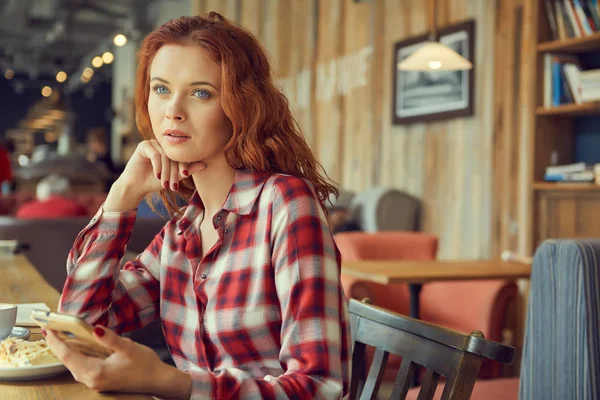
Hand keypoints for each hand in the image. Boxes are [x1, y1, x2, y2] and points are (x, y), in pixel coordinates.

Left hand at [44, 326, 190, 397]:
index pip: (69, 355)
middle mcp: (91, 380)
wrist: (157, 380)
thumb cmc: (145, 364)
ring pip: (73, 365)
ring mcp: (95, 382)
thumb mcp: (128, 347)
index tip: (47, 329)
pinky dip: (76, 356)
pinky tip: (79, 347)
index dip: (56, 342)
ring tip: (61, 336)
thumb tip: (95, 329)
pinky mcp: (100, 380)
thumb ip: (109, 338)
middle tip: (50, 329)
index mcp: (96, 372)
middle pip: (68, 361)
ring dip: (66, 350)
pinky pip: (81, 367)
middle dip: (58, 345)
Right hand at [121, 139, 205, 194]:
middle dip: (174, 172)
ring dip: (166, 171)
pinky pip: (154, 154)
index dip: (183, 166)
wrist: (137, 186)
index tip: (184, 177)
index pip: (181, 155)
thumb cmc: (155, 181)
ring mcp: (153, 143)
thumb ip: (188, 170)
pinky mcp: (143, 145)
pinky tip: (157, 175)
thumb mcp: (174, 177)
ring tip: (165, 183)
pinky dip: (157, 166)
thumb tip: (205, 164)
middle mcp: (163, 145)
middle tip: (173, 185)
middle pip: (173, 156)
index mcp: (171, 150)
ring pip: (165, 156)